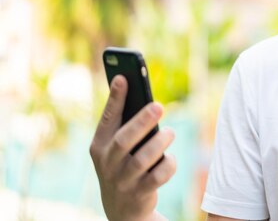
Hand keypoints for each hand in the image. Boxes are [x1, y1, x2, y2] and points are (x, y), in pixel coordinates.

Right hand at [90, 75, 175, 220]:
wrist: (121, 207)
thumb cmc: (122, 164)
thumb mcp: (114, 145)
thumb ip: (120, 120)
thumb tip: (127, 83)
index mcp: (100, 145)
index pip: (107, 119)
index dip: (115, 98)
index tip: (123, 77)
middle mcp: (108, 163)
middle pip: (124, 140)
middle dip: (141, 121)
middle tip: (159, 106)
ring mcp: (123, 180)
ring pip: (142, 159)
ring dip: (159, 143)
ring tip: (169, 132)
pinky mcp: (139, 194)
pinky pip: (157, 177)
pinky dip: (168, 164)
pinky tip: (169, 158)